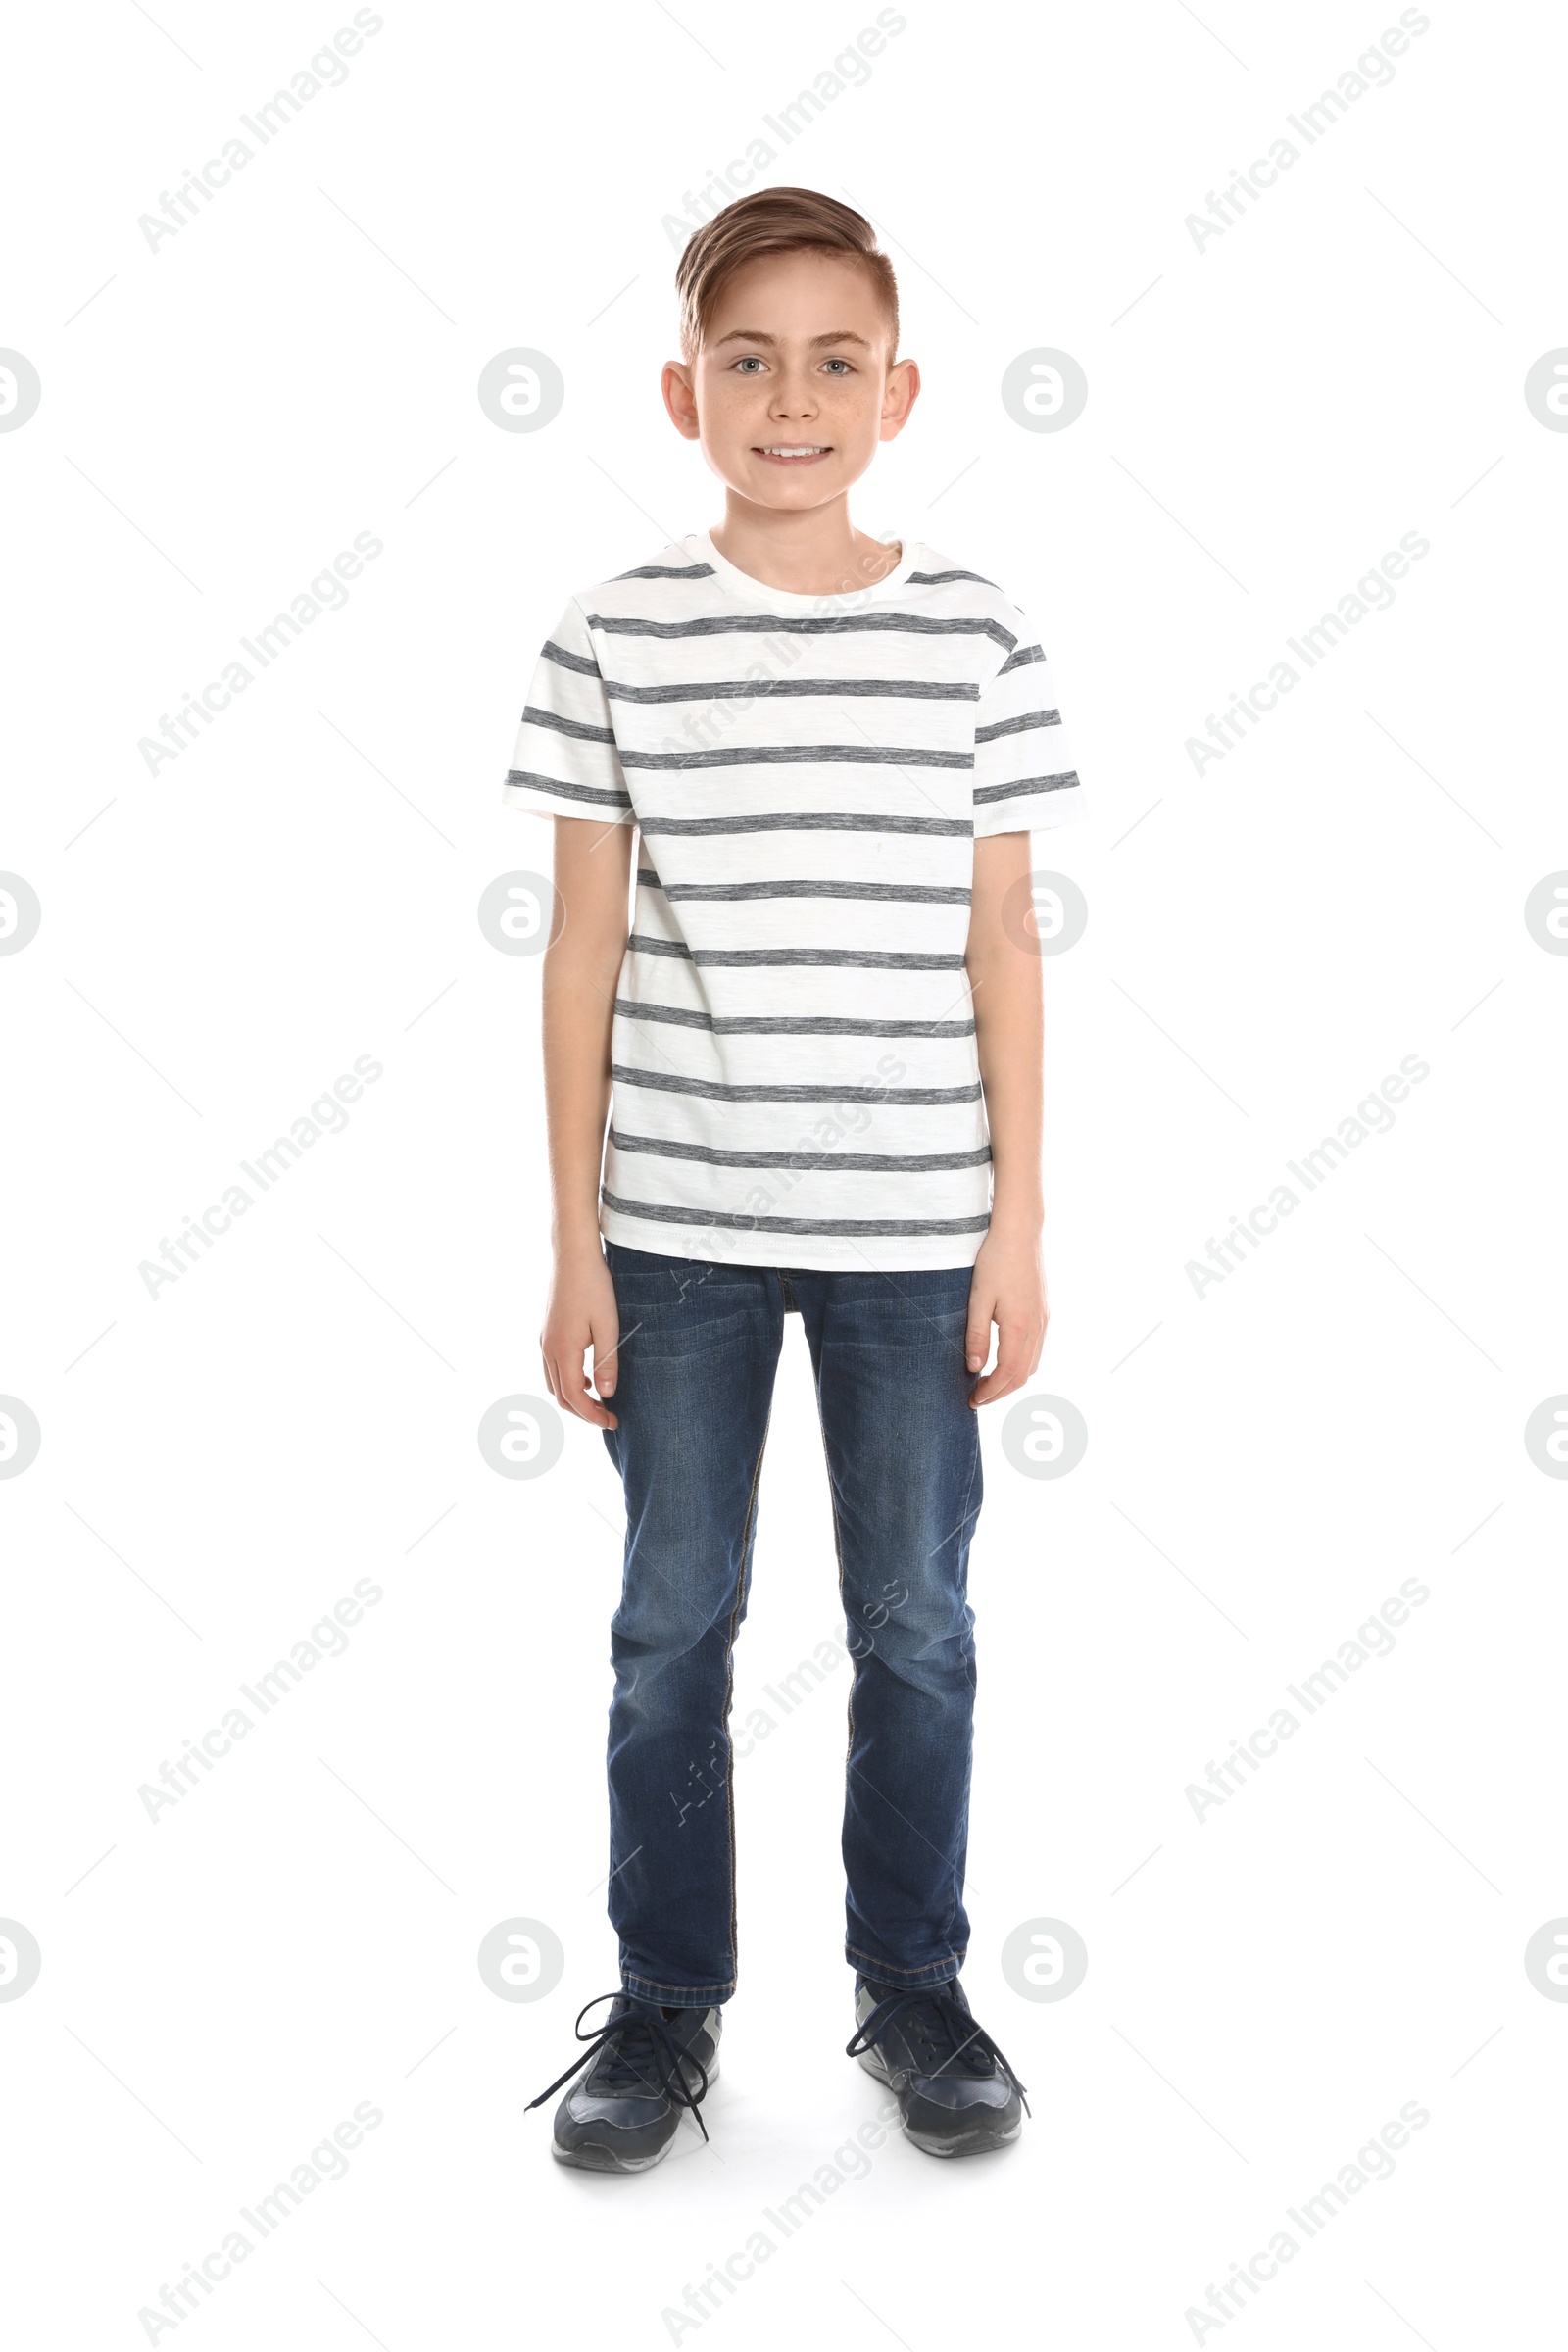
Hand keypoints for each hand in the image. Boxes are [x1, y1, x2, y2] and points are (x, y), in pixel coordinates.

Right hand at [540, 1244, 620, 1427]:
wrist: (573, 1257)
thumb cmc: (594, 1288)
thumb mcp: (608, 1326)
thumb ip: (607, 1362)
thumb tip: (606, 1395)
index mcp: (562, 1350)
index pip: (573, 1397)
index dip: (592, 1415)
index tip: (612, 1423)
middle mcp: (547, 1349)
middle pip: (560, 1396)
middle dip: (583, 1411)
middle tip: (608, 1416)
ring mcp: (544, 1341)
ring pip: (553, 1383)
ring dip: (574, 1397)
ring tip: (599, 1400)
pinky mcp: (547, 1332)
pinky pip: (552, 1368)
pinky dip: (567, 1380)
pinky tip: (588, 1376)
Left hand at [964, 1226, 1047, 1407]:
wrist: (1020, 1232)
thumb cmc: (995, 1261)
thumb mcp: (978, 1300)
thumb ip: (977, 1336)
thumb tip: (974, 1369)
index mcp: (1020, 1326)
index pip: (1008, 1373)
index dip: (991, 1392)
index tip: (973, 1400)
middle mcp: (1037, 1327)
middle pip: (1023, 1375)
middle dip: (1001, 1392)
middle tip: (978, 1398)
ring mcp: (1044, 1319)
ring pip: (1033, 1363)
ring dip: (1012, 1379)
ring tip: (989, 1383)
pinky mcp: (1044, 1311)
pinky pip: (1037, 1348)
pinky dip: (1021, 1363)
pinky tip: (1005, 1359)